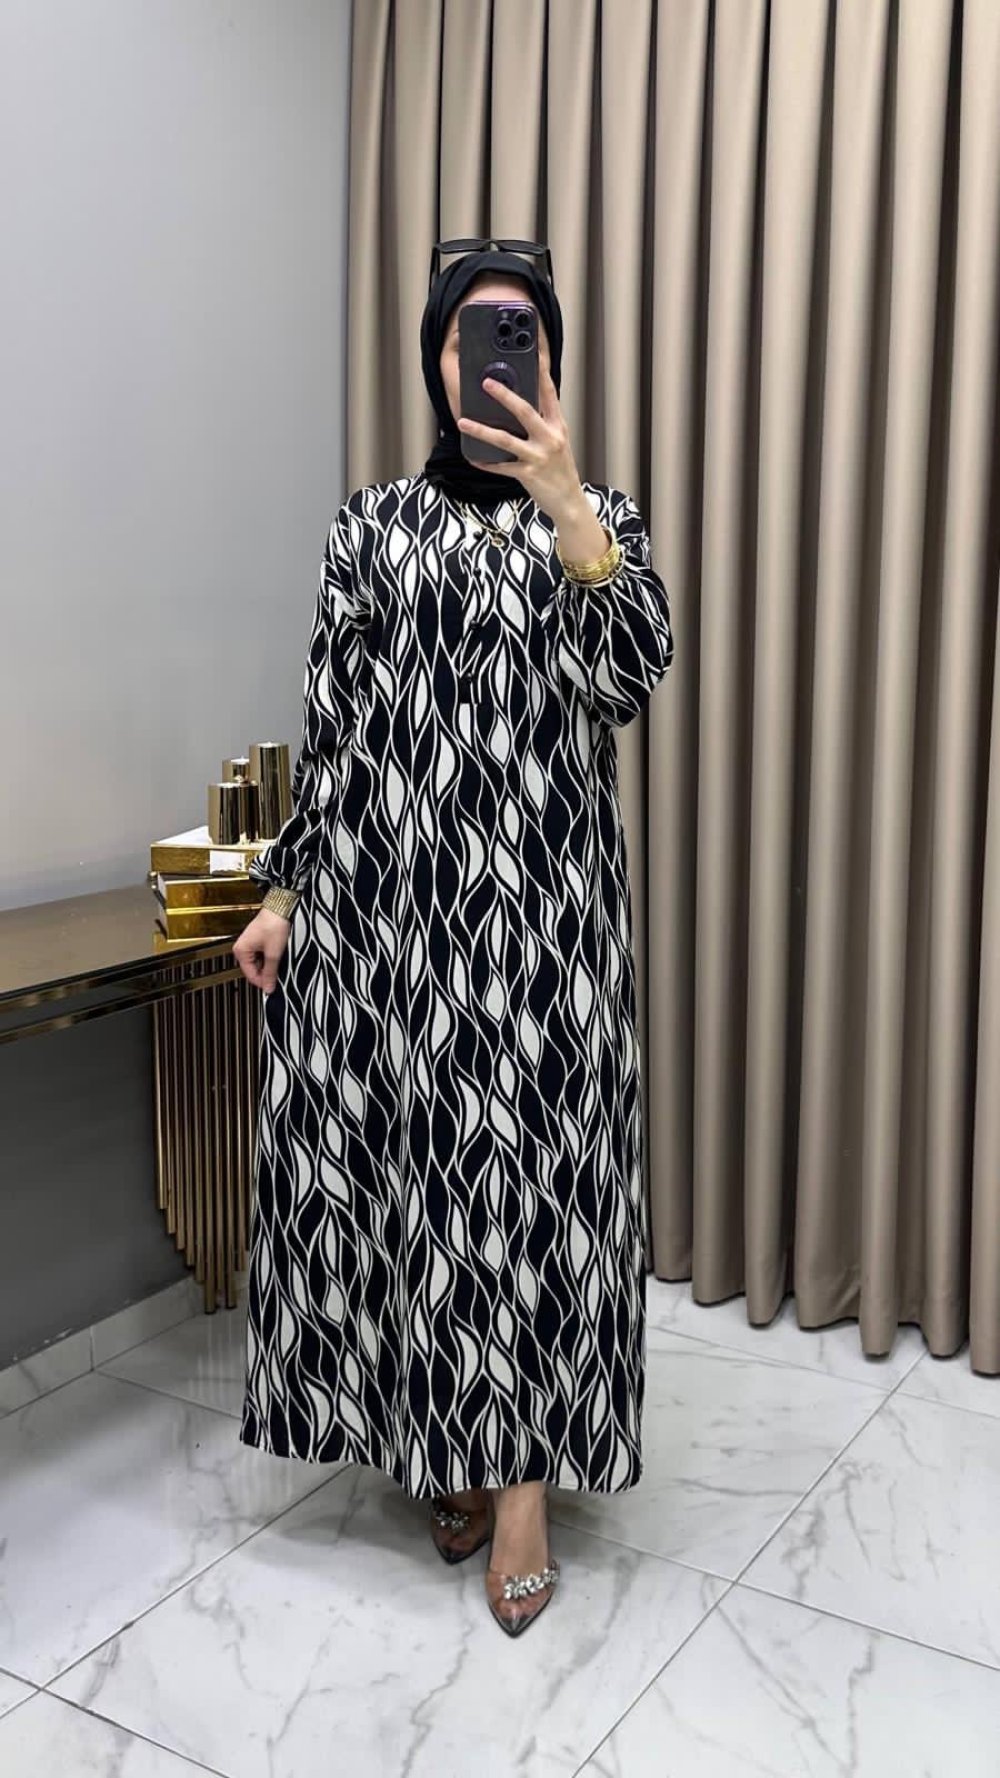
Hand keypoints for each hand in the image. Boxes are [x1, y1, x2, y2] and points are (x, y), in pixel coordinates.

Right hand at [232, 908, 290, 993]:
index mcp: (241, 951)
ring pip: (259, 963)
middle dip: (266, 973)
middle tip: (279, 974)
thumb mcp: (274, 953)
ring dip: (269, 965)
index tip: (273, 987)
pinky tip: (277, 953)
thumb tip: (268, 988)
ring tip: (279, 959)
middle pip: (254, 970)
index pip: (250, 975)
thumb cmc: (274, 924)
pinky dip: (270, 957)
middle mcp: (242, 947)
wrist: (280, 907)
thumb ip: (271, 973)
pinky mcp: (257, 940)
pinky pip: (262, 955)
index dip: (263, 982)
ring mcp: (249, 943)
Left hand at [457, 363, 587, 526]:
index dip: (542, 371)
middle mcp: (550, 438)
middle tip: (485, 383)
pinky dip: (486, 462)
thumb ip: (542, 423)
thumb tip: (518, 406)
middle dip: (504, 395)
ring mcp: (539, 457)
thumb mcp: (557, 441)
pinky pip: (501, 466)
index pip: (549, 393)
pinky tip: (473, 457)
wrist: (569, 501)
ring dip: (481, 430)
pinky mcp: (528, 475)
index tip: (534, 352)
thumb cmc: (560, 470)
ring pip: (505, 440)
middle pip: (525, 411)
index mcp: (558, 426)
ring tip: (463, 422)